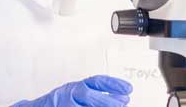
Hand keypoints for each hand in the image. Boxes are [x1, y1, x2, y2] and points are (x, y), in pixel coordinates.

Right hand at [12, 75, 132, 106]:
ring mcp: (63, 104)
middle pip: (88, 94)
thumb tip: (120, 100)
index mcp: (75, 86)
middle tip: (123, 102)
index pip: (96, 81)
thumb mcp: (76, 94)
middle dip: (107, 99)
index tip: (127, 89)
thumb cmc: (58, 103)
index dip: (113, 84)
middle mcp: (68, 93)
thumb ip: (94, 96)